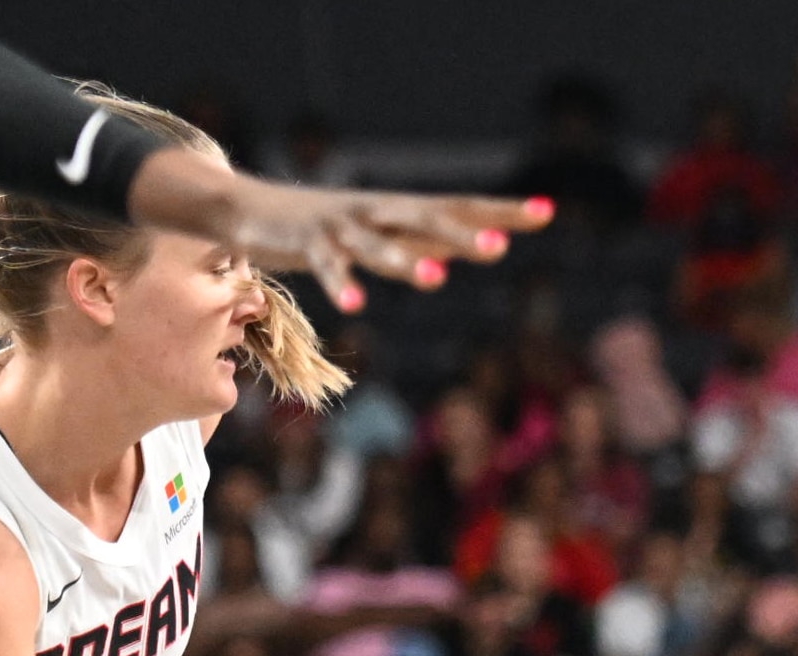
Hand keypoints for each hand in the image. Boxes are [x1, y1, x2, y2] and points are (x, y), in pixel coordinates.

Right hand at [128, 153, 550, 311]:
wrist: (250, 207)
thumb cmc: (333, 225)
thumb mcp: (390, 232)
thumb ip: (435, 239)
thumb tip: (484, 245)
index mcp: (405, 212)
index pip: (462, 208)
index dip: (502, 212)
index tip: (546, 212)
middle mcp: (380, 213)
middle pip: (428, 220)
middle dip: (464, 235)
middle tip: (501, 248)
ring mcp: (343, 226)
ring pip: (379, 243)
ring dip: (406, 261)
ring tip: (437, 280)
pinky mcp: (307, 243)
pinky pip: (328, 267)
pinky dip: (343, 284)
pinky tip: (358, 306)